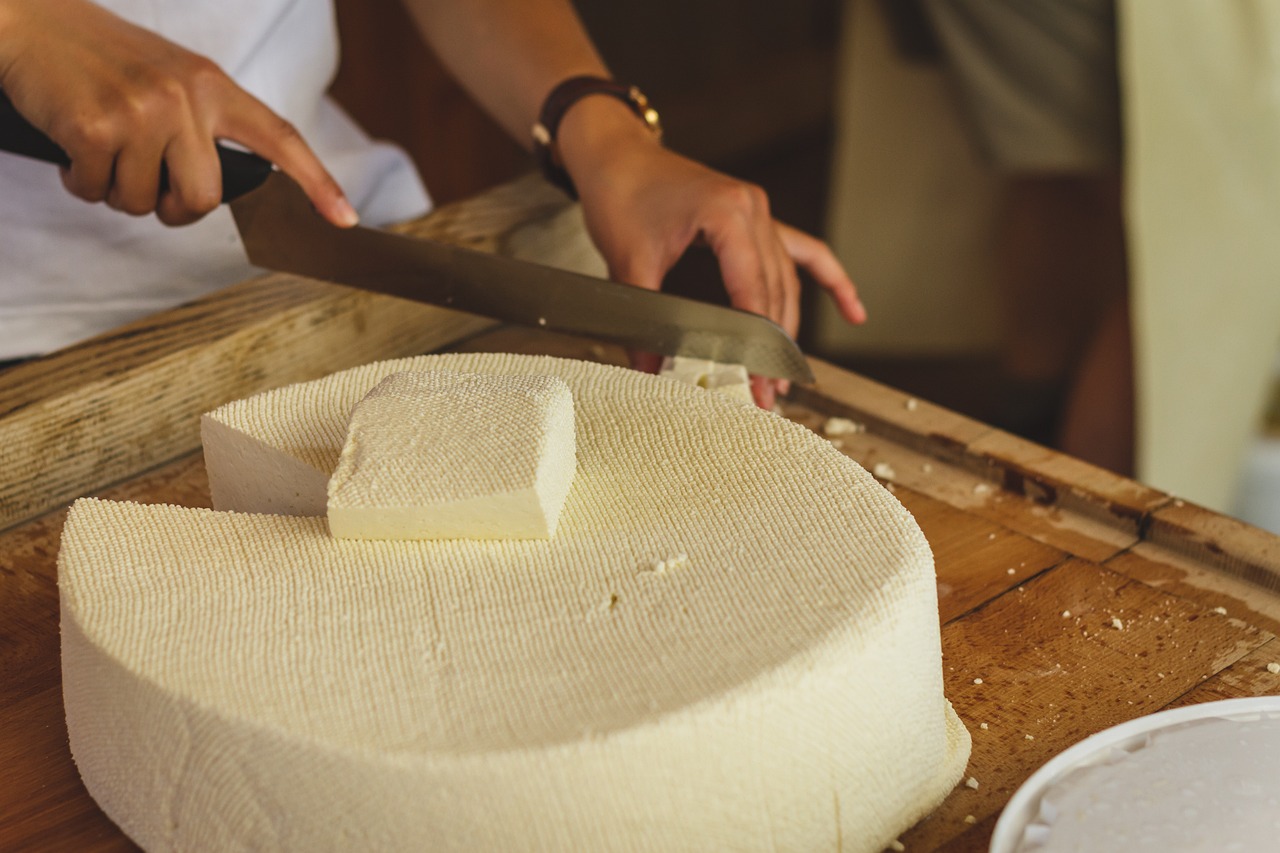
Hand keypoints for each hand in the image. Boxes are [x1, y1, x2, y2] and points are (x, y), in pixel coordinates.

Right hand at [0, 0, 355, 226]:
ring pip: (145, 203)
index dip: (317, 182)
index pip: (280, 138)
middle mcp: (185, 97)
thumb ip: (204, 124)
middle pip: (205, 198)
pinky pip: (96, 192)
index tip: (345, 218)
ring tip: (103, 149)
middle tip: (146, 184)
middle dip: (173, 208)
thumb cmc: (99, 58)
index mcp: (213, 85)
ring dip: (118, 191)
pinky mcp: (95, 128)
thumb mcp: (171, 77)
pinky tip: (73, 147)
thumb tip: (219, 187)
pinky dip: (79, 182)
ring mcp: (142, 112)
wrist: (27, 20)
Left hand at [559, 97, 865, 407]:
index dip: (756, 342)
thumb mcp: (627, 259)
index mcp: (727, 214)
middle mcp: (753, 209)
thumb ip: (642, 313)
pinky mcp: (757, 218)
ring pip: (786, 281)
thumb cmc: (621, 193)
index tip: (755, 381)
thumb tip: (649, 365)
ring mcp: (760, 212)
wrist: (617, 154)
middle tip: (768, 394)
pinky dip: (829, 280)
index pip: (753, 291)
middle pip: (775, 291)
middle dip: (774, 348)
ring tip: (785, 376)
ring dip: (789, 329)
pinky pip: (804, 252)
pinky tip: (853, 309)